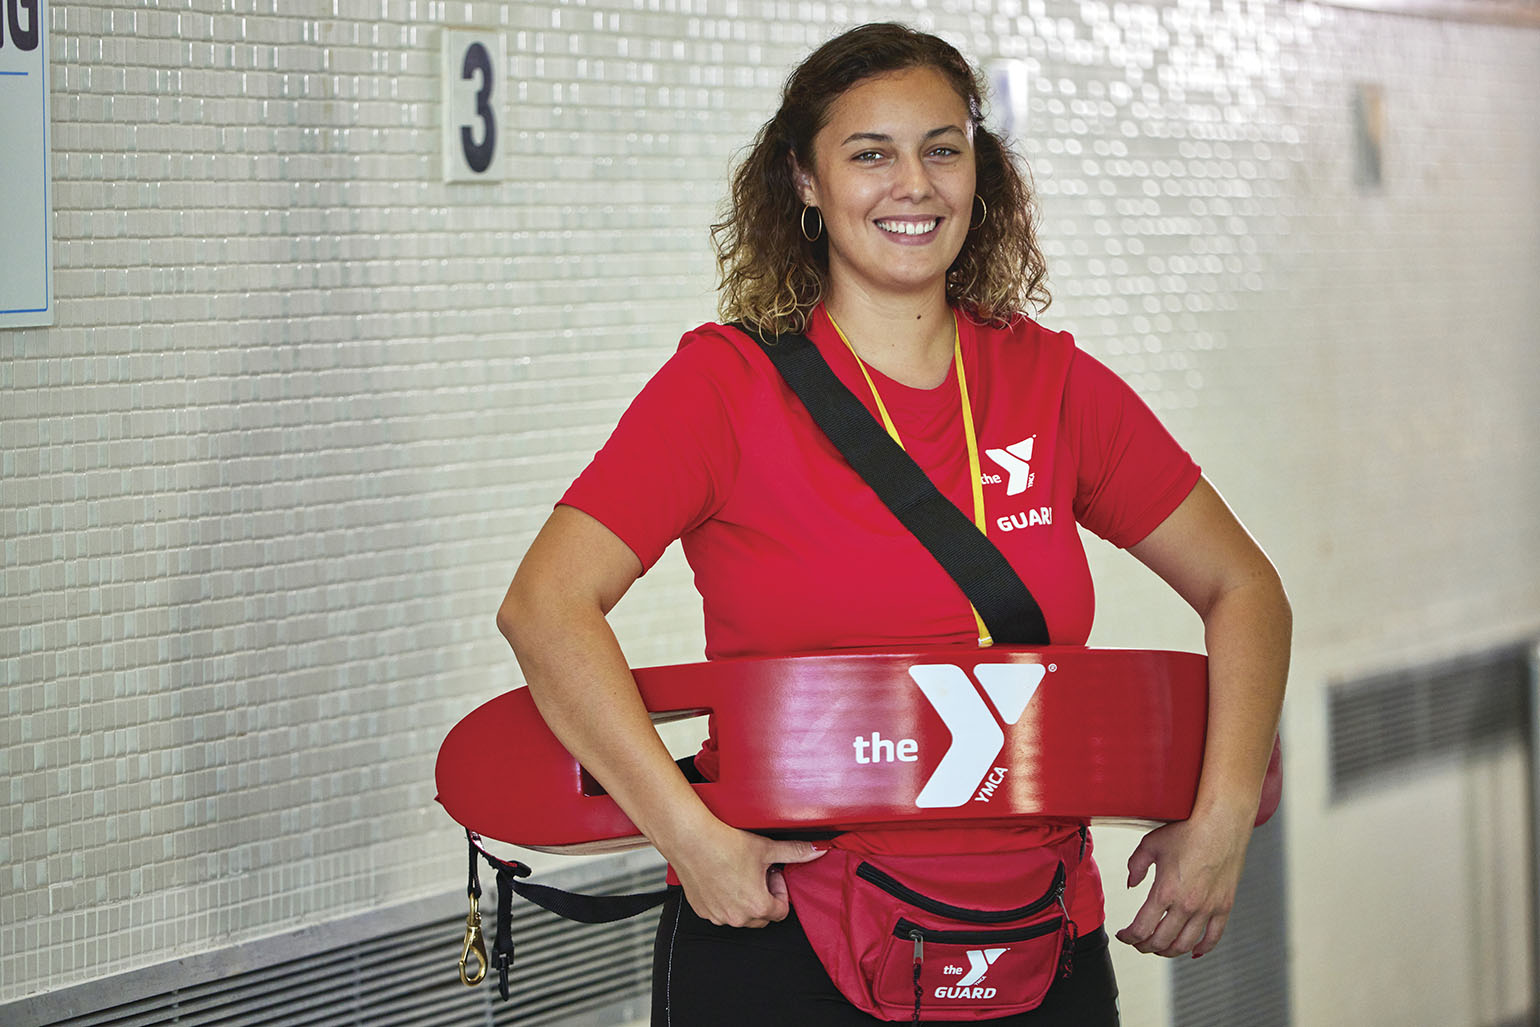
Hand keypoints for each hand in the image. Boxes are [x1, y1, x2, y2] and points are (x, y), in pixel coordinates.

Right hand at [667, 820, 826, 927]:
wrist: (691, 840)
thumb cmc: (725, 844)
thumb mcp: (767, 848)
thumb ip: (796, 852)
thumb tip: (817, 850)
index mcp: (758, 906)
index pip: (781, 911)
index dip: (779, 890)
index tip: (770, 873)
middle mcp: (737, 917)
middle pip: (762, 916)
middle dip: (763, 897)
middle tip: (755, 872)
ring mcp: (718, 916)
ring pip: (740, 916)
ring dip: (744, 900)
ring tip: (738, 873)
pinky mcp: (702, 911)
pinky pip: (720, 912)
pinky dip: (724, 900)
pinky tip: (722, 877)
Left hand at [1115, 809, 1250, 957]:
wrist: (1221, 823)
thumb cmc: (1187, 830)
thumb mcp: (1150, 844)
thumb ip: (1135, 866)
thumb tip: (1131, 884)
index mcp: (1165, 891)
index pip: (1142, 928)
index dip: (1128, 937)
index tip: (1123, 935)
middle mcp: (1187, 904)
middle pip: (1161, 941)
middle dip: (1145, 946)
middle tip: (1138, 943)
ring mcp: (1208, 908)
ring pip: (1185, 944)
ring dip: (1168, 951)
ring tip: (1159, 947)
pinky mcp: (1224, 907)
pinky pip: (1213, 937)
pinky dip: (1201, 948)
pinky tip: (1192, 950)